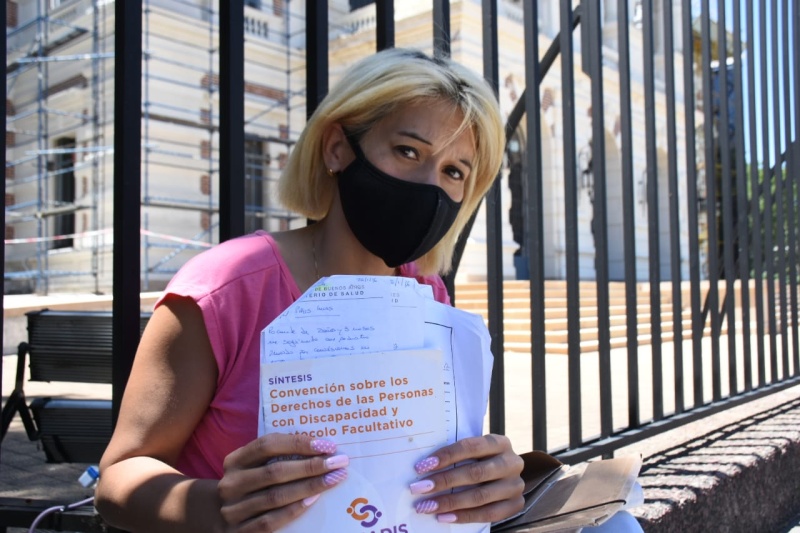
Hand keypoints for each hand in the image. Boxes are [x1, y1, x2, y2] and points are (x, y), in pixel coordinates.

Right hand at [217, 433, 348, 531]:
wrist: (222, 514)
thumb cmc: (250, 483)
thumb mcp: (253, 465)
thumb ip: (276, 455)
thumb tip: (320, 446)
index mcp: (234, 460)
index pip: (267, 445)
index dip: (298, 443)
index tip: (327, 445)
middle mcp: (231, 483)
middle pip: (275, 472)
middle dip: (311, 466)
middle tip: (338, 463)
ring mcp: (232, 509)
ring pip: (275, 497)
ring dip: (308, 487)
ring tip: (332, 480)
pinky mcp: (238, 532)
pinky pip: (270, 522)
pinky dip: (293, 510)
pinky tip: (313, 501)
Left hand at [408, 434, 523, 523]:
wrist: (505, 477)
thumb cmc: (481, 460)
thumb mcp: (475, 452)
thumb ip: (457, 456)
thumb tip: (424, 465)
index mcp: (500, 442)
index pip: (470, 447)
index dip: (446, 456)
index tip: (422, 466)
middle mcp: (512, 462)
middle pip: (475, 473)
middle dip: (444, 481)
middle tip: (420, 487)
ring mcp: (516, 485)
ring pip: (480, 496)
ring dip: (450, 502)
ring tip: (427, 505)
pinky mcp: (516, 504)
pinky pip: (488, 514)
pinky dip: (464, 516)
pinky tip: (444, 517)